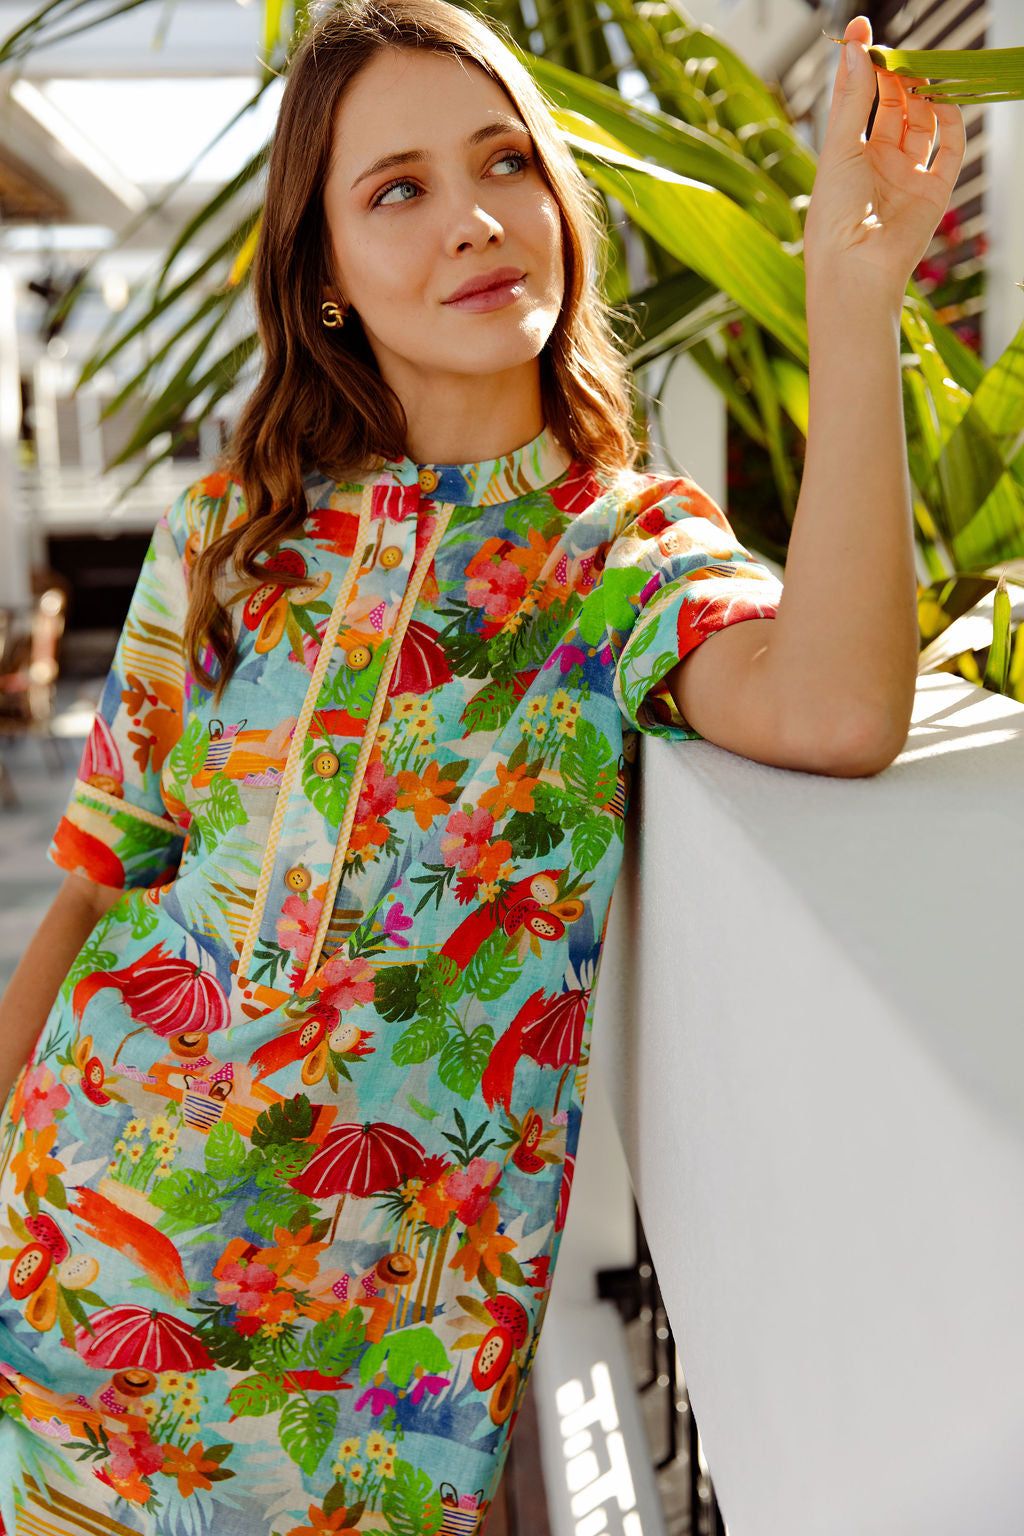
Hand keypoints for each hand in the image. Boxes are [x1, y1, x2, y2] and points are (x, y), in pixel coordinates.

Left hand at [803, 15, 966, 304]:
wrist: (854, 268)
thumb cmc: (833, 215)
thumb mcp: (839, 148)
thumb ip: (853, 99)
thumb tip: (856, 50)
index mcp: (848, 156)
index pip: (858, 100)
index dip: (862, 66)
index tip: (864, 29)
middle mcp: (878, 165)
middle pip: (895, 107)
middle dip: (897, 76)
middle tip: (897, 50)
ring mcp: (907, 177)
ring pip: (924, 123)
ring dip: (924, 94)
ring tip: (919, 70)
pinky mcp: (933, 192)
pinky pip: (950, 150)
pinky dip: (951, 122)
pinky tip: (941, 100)